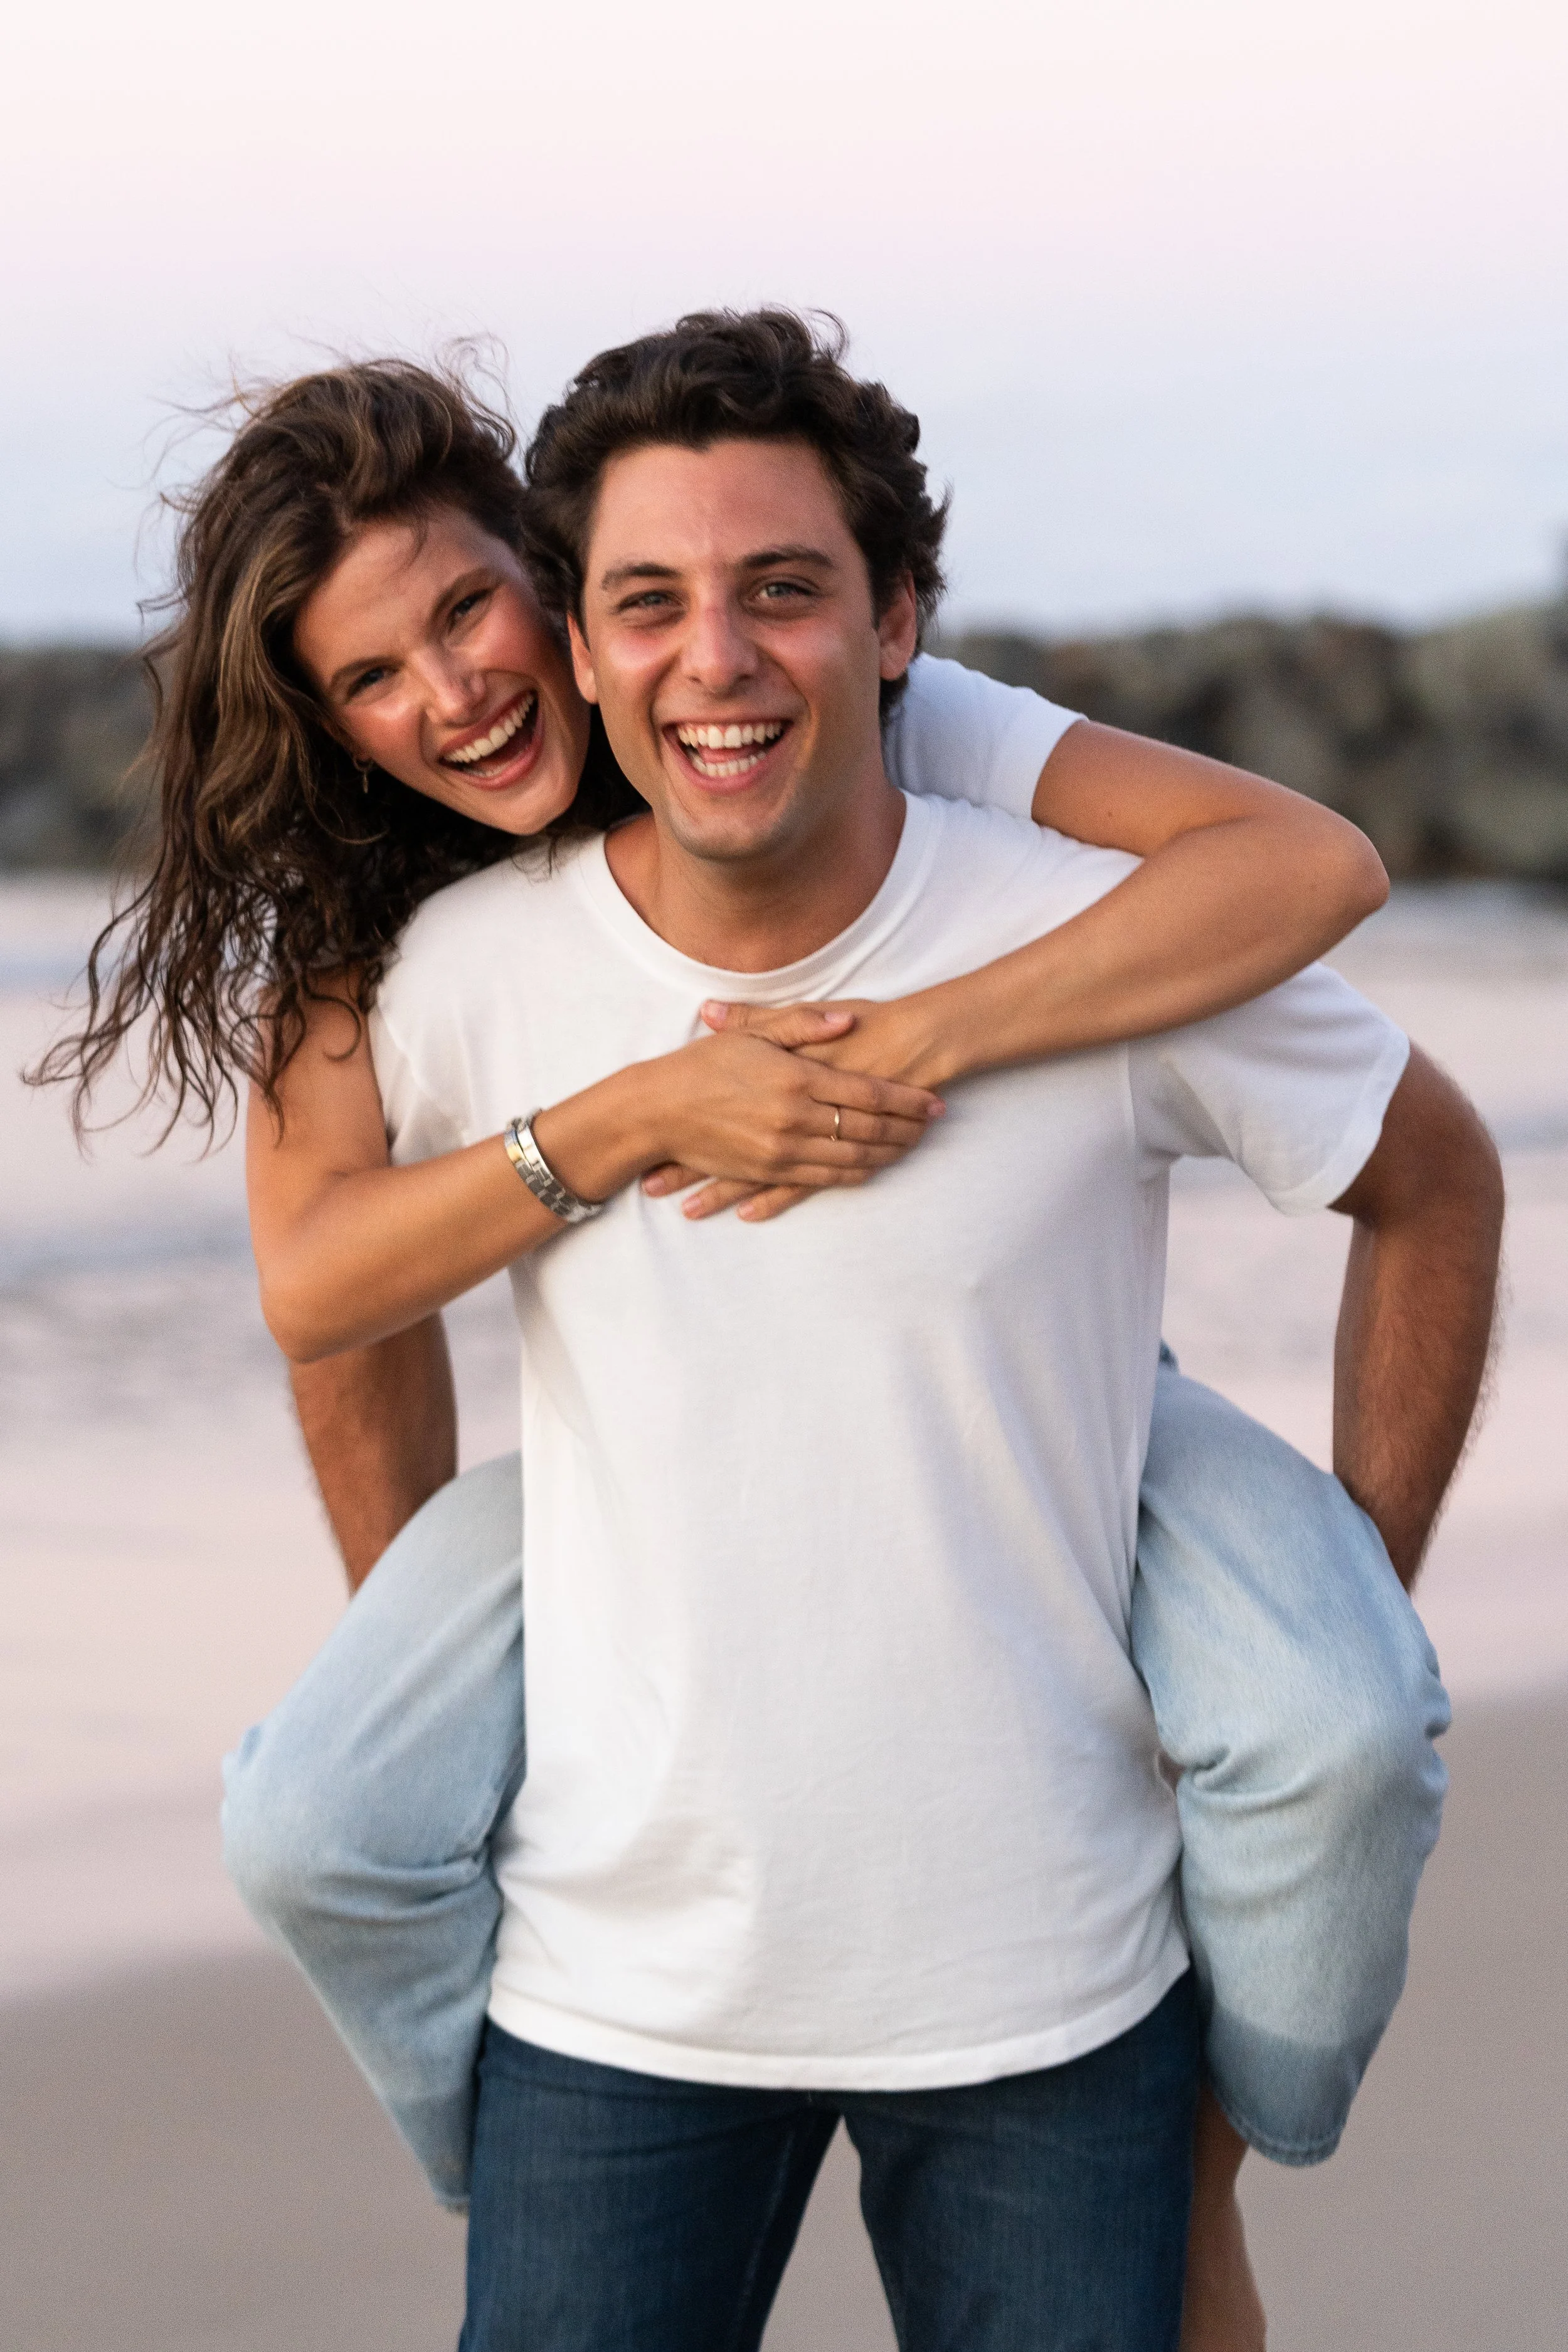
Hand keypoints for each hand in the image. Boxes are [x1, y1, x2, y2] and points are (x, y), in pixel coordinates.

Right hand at [634, 1010, 943, 1222]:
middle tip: (934, 1125)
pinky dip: (854, 1174)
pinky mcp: (768, 1173)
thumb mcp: (753, 1034)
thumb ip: (803, 1024)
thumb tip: (850, 1019)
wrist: (657, 1110)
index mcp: (795, 1078)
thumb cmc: (703, 1064)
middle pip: (869, 1129)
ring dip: (888, 1154)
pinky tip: (872, 1167)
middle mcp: (794, 1119)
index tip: (934, 1100)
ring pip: (852, 1159)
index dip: (906, 1099)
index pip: (868, 1092)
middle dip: (907, 1128)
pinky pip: (824, 1179)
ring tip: (912, 1145)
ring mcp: (782, 1151)